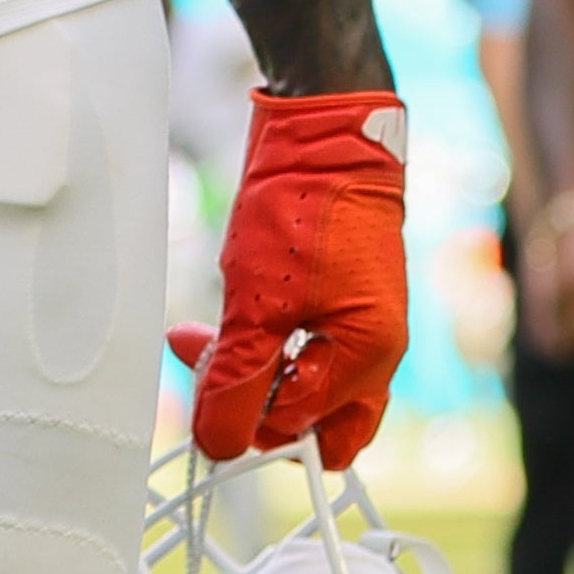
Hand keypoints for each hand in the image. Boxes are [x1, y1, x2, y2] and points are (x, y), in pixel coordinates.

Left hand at [185, 88, 410, 465]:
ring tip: (197, 336)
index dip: (246, 421)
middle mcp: (377, 350)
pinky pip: (299, 348)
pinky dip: (260, 341)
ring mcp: (362, 325)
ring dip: (247, 369)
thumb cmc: (304, 208)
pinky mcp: (343, 302)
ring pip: (299, 383)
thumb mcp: (256, 305)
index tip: (205, 393)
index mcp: (369, 357)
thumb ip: (236, 381)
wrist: (324, 132)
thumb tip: (218, 441)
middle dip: (253, 404)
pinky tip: (224, 318)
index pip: (302, 430)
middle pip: (313, 422)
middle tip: (208, 368)